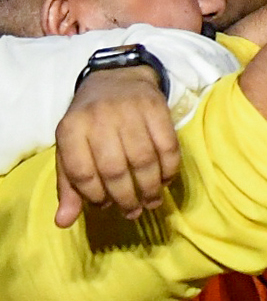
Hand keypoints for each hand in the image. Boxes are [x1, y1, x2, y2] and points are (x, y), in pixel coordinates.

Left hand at [54, 63, 178, 226]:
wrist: (117, 78)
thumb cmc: (90, 122)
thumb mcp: (71, 148)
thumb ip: (69, 186)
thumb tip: (63, 222)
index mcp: (70, 129)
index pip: (81, 172)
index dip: (94, 196)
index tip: (105, 205)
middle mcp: (98, 119)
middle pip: (114, 170)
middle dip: (126, 198)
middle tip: (133, 212)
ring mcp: (129, 111)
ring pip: (143, 160)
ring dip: (150, 188)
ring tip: (152, 202)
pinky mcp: (156, 108)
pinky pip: (168, 146)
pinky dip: (169, 169)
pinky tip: (165, 180)